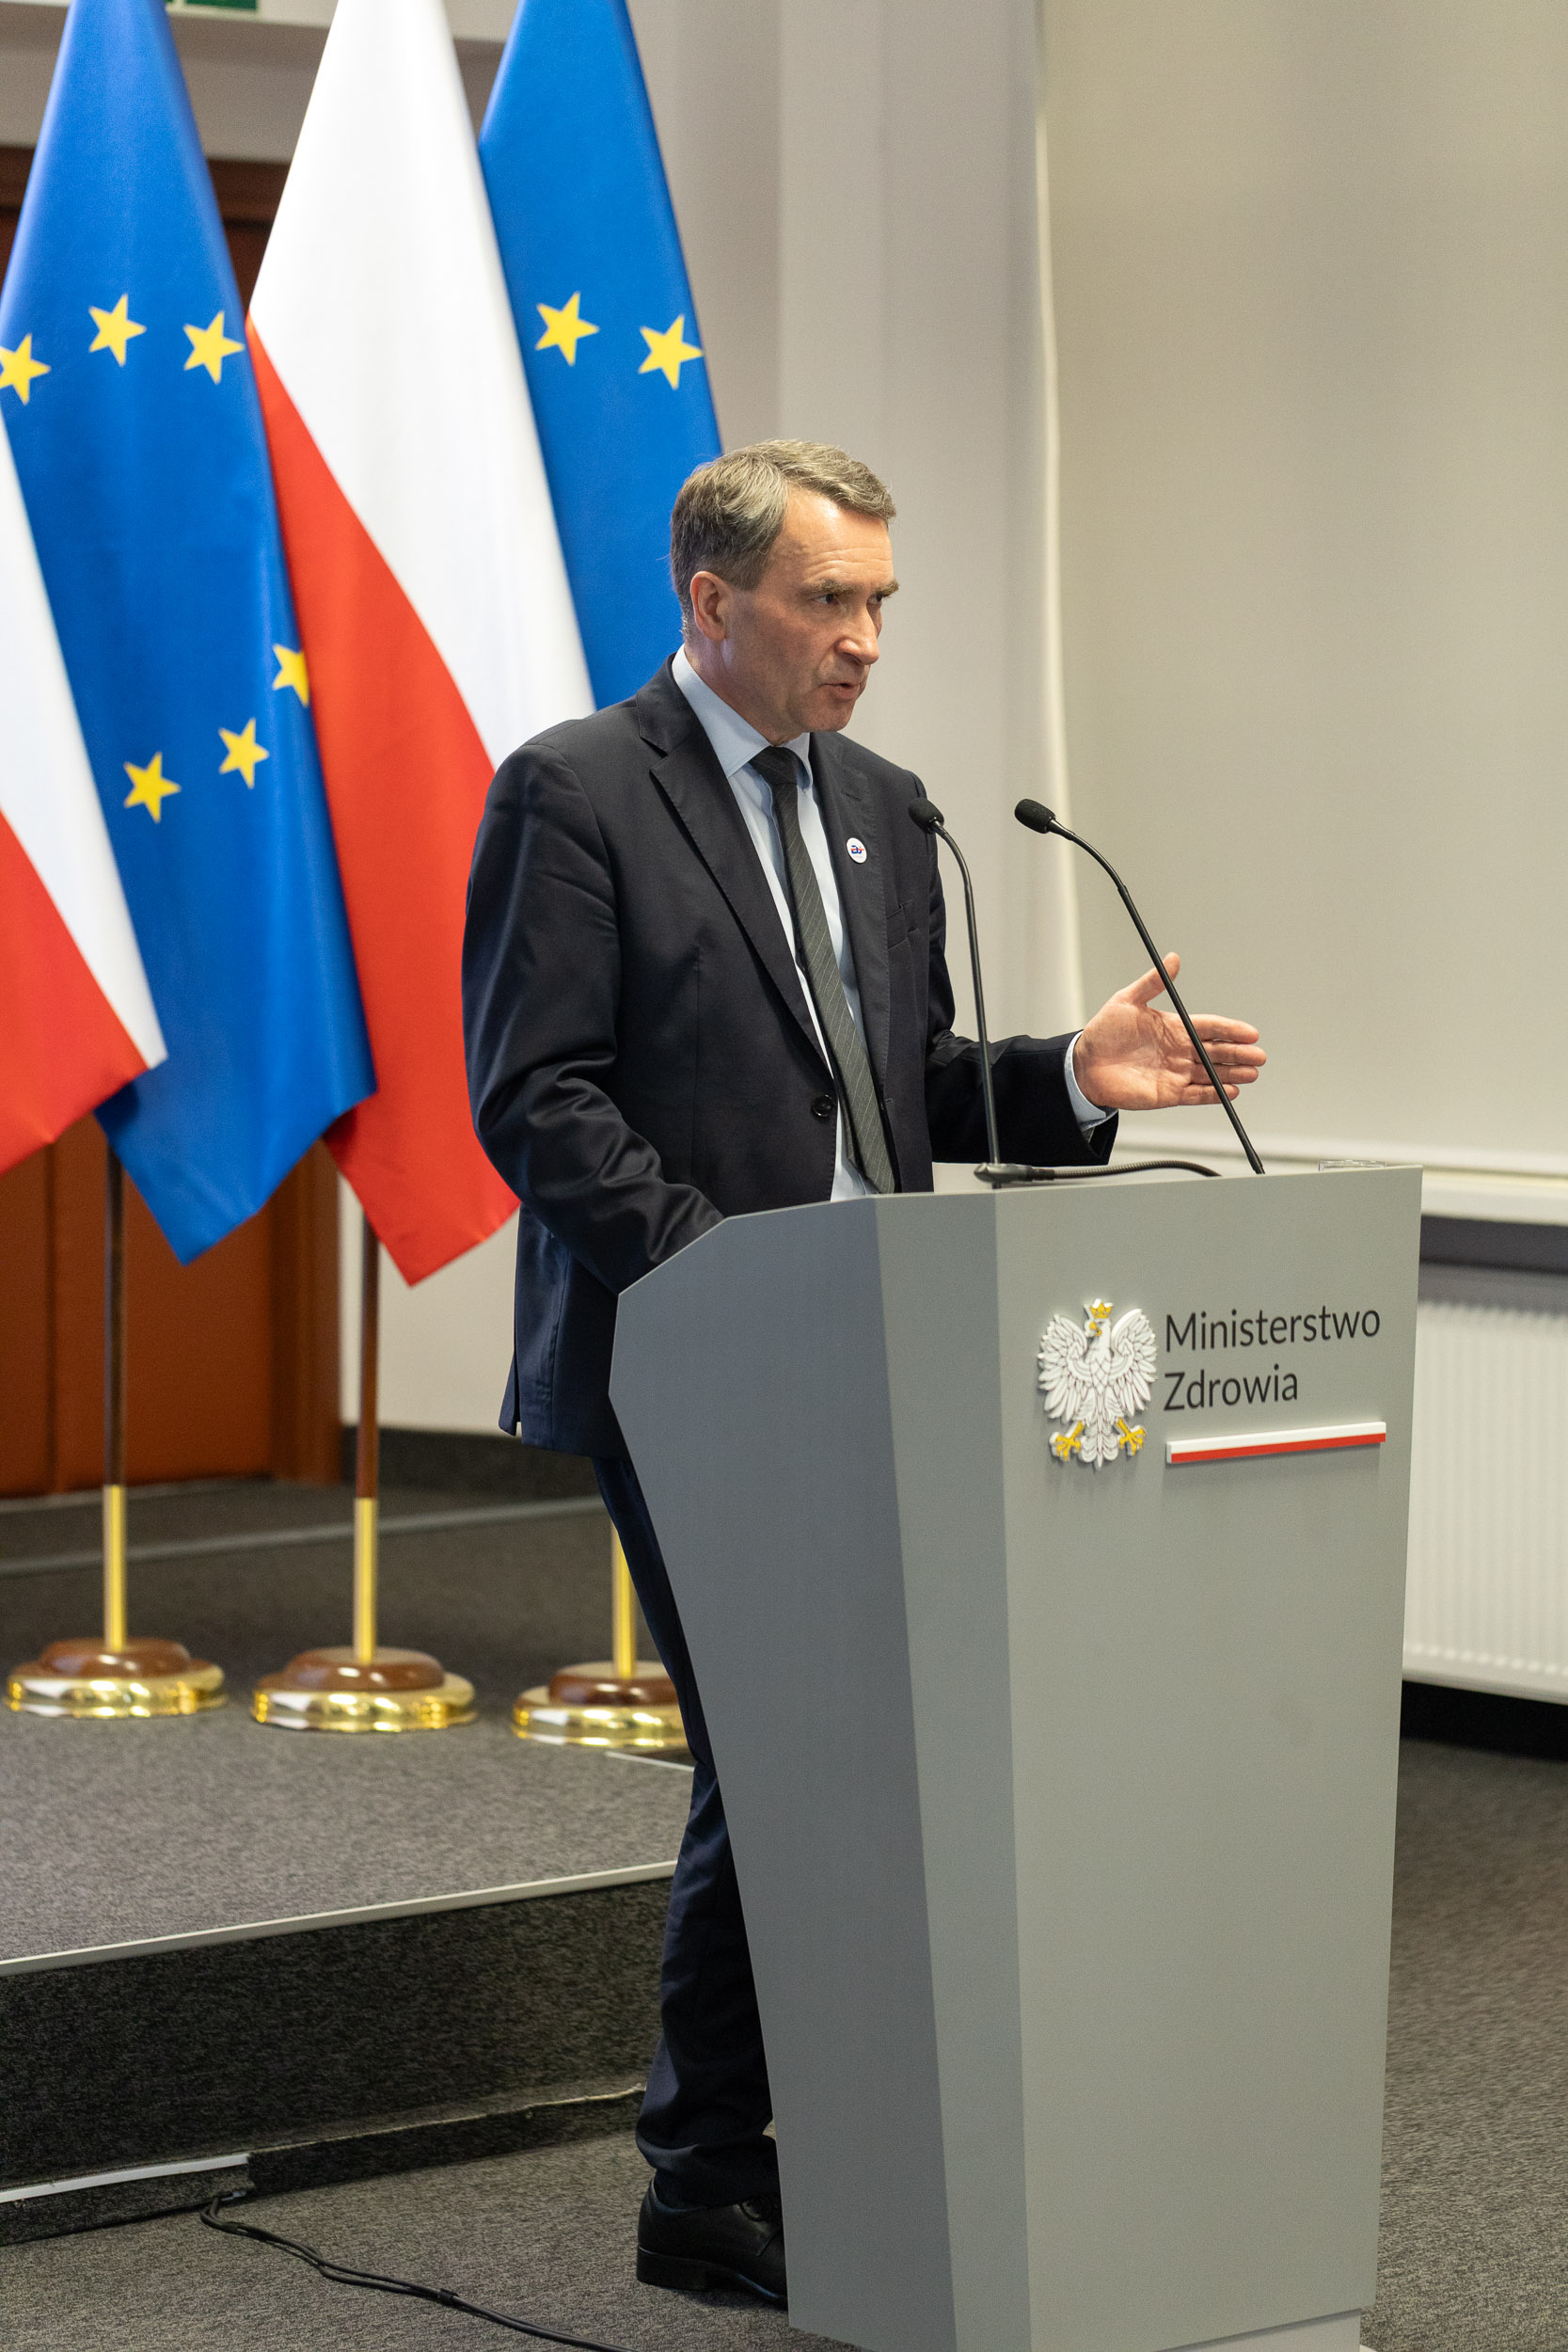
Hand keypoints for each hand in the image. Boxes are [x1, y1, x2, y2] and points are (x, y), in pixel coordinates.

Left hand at [1072, 954, 1264, 1112]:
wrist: (1084, 1065)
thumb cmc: (1104, 1032)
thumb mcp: (1127, 1001)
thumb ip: (1152, 983)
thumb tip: (1173, 958)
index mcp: (1174, 1028)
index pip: (1210, 1028)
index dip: (1231, 1030)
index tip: (1250, 1033)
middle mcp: (1180, 1051)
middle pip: (1216, 1051)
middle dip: (1239, 1054)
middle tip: (1258, 1056)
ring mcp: (1176, 1073)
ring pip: (1211, 1074)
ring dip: (1232, 1074)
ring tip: (1251, 1074)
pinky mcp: (1168, 1094)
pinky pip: (1195, 1095)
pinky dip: (1212, 1094)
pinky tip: (1229, 1092)